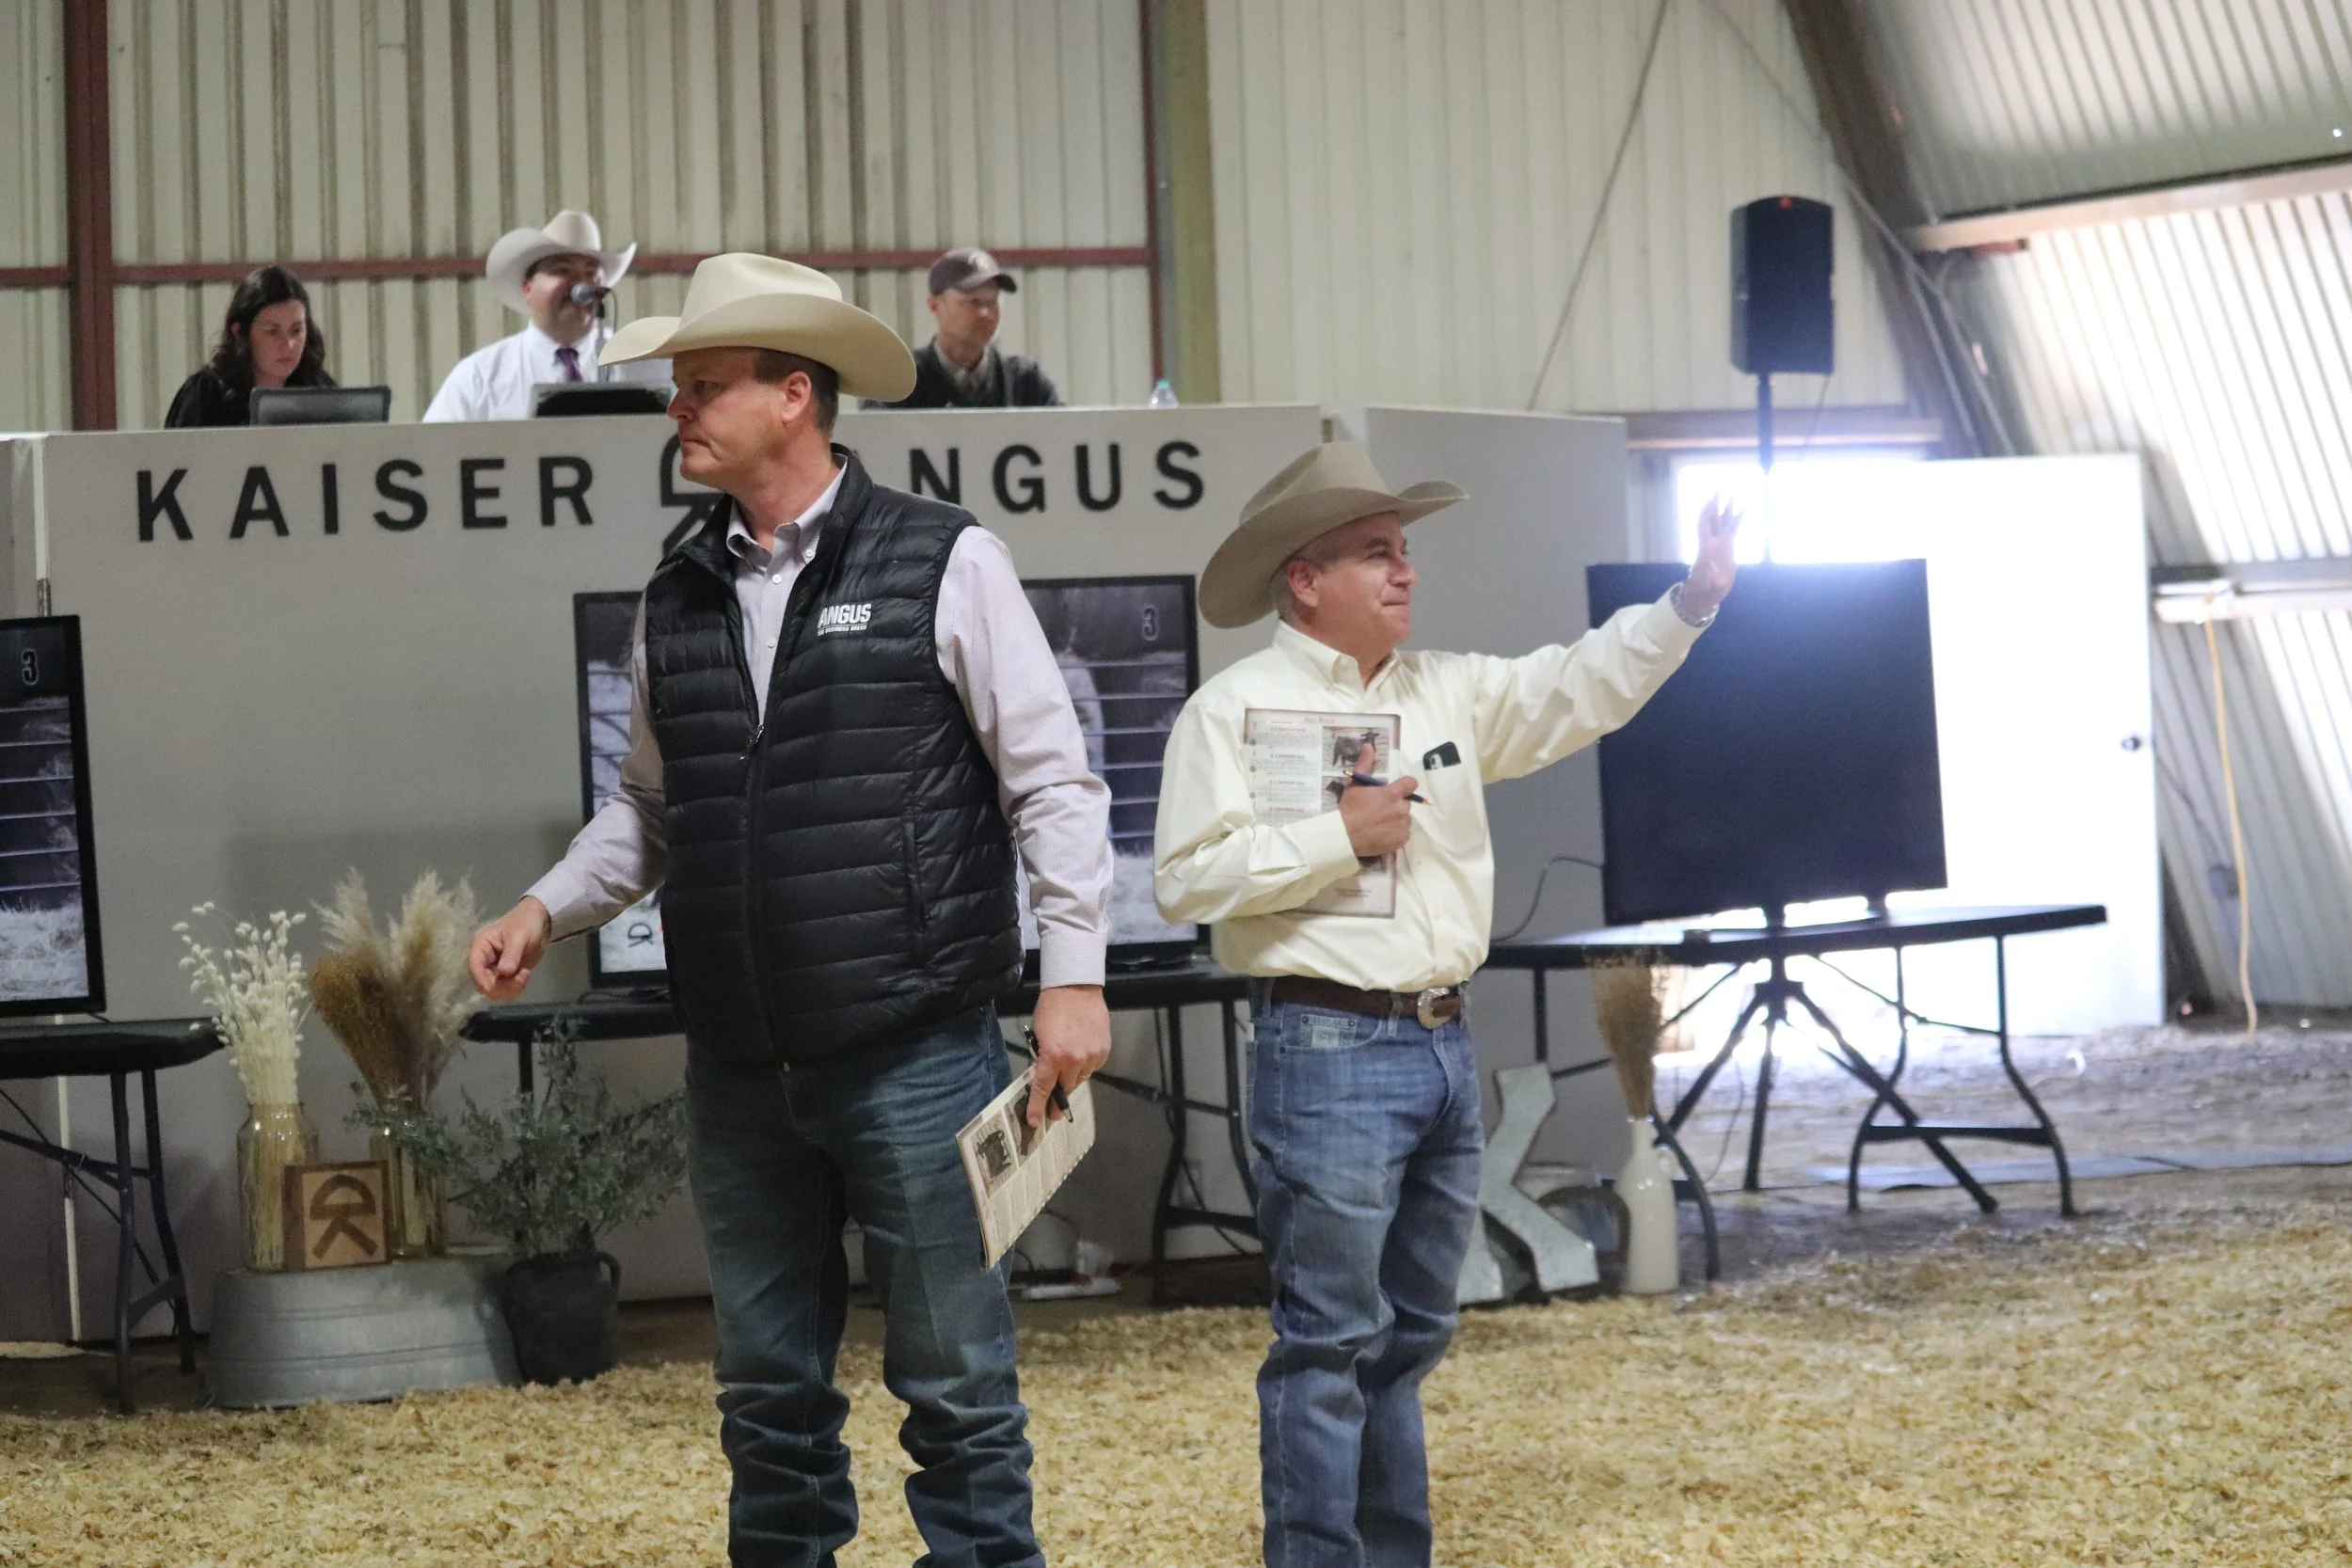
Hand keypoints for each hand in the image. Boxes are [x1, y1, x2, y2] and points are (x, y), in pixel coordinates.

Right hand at [469, 898, 551, 1001]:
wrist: (540, 922)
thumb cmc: (525, 923)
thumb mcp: (519, 936)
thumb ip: (511, 954)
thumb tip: (504, 972)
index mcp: (480, 946)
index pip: (474, 967)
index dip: (483, 980)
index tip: (496, 988)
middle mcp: (483, 959)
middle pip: (483, 983)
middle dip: (502, 986)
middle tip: (523, 977)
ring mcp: (493, 968)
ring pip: (494, 989)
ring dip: (510, 988)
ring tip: (526, 974)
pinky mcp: (504, 975)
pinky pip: (504, 989)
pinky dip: (514, 988)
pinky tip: (525, 975)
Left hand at [1026, 984, 1110, 1128]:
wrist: (1075, 988)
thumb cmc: (1052, 1008)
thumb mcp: (1039, 1035)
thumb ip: (1043, 1058)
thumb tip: (1046, 1077)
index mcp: (1052, 1056)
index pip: (1043, 1089)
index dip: (1038, 1107)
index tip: (1035, 1121)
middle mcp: (1074, 1060)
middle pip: (1065, 1089)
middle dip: (1058, 1097)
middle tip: (1053, 1108)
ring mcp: (1091, 1056)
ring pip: (1080, 1079)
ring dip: (1072, 1078)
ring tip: (1068, 1065)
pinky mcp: (1104, 1050)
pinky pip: (1093, 1067)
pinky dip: (1086, 1065)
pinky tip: (1081, 1053)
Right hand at [1340, 739, 1416, 857]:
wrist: (1344, 836)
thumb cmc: (1349, 809)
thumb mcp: (1355, 785)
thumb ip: (1365, 764)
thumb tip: (1369, 745)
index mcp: (1392, 793)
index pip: (1411, 783)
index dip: (1405, 785)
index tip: (1396, 790)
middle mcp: (1401, 808)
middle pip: (1406, 802)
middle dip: (1396, 804)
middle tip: (1380, 809)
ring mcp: (1402, 825)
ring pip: (1405, 818)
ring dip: (1397, 819)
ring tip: (1380, 823)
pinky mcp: (1401, 840)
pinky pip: (1404, 834)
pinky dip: (1396, 833)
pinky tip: (1383, 834)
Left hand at [1681, 494, 1742, 618]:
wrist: (1705, 594)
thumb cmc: (1703, 590)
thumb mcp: (1705, 584)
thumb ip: (1708, 575)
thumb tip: (1712, 568)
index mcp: (1705, 548)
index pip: (1704, 526)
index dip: (1707, 513)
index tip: (1712, 500)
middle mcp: (1712, 542)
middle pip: (1713, 519)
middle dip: (1716, 505)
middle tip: (1721, 488)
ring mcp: (1720, 544)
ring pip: (1724, 522)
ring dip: (1727, 509)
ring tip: (1734, 495)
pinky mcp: (1728, 548)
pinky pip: (1733, 530)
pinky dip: (1737, 520)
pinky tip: (1743, 510)